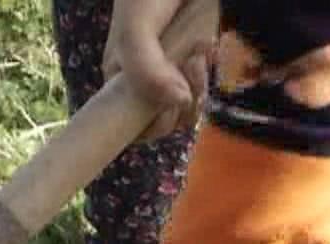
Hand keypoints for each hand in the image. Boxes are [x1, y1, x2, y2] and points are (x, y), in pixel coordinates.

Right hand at [103, 0, 215, 140]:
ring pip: (187, 106)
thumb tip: (177, 103)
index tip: (173, 95)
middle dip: (183, 101)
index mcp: (120, 82)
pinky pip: (202, 86)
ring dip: (200, 86)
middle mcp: (144, 83)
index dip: (156, 122)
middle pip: (166, 120)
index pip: (134, 128)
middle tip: (192, 64)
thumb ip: (146, 69)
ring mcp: (170, 73)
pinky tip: (207, 50)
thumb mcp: (136, 30)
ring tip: (201, 53)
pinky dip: (209, 74)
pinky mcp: (192, 62)